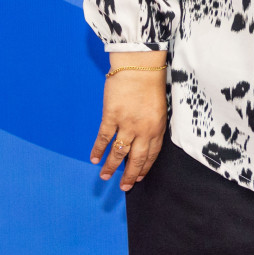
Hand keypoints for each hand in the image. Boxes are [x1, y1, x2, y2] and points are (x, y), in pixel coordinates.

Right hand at [90, 51, 168, 190]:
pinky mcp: (111, 116)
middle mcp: (143, 130)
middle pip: (136, 159)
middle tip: (124, 187)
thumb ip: (152, 126)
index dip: (144, 168)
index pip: (151, 154)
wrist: (139, 67)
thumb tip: (143, 141)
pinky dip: (98, 149)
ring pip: (118, 152)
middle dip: (129, 175)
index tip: (139, 177)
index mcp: (157, 128)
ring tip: (105, 177)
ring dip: (110, 166)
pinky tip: (94, 158)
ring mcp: (127, 124)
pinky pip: (104, 137)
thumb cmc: (151, 84)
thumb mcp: (159, 108)